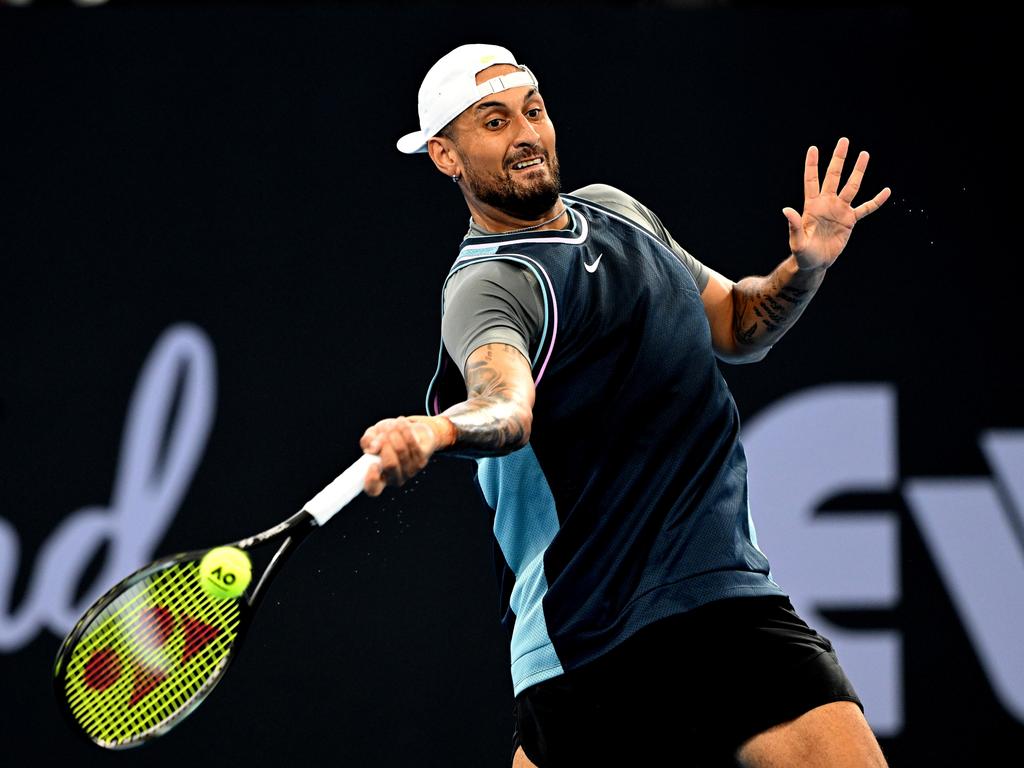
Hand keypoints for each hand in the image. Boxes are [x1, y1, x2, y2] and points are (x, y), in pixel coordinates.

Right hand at [359, 415, 453, 495]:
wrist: (412, 432)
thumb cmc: (387, 437)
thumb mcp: (372, 436)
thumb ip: (367, 441)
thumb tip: (373, 448)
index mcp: (379, 478)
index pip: (373, 489)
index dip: (371, 480)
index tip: (372, 464)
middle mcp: (395, 479)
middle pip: (390, 464)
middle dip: (385, 444)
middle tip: (383, 434)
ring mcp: (410, 472)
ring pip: (401, 451)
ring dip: (394, 433)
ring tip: (391, 425)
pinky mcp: (422, 461)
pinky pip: (412, 443)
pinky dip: (404, 430)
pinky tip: (401, 422)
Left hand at [783, 137, 890, 270]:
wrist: (815, 263)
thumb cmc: (802, 253)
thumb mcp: (797, 241)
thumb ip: (794, 225)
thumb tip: (786, 209)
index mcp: (812, 206)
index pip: (811, 181)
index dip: (812, 165)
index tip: (813, 149)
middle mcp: (827, 203)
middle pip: (834, 176)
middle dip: (838, 159)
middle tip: (844, 141)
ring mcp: (840, 210)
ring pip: (851, 187)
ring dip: (858, 171)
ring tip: (864, 154)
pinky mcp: (850, 221)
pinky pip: (866, 208)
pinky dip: (876, 201)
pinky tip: (887, 191)